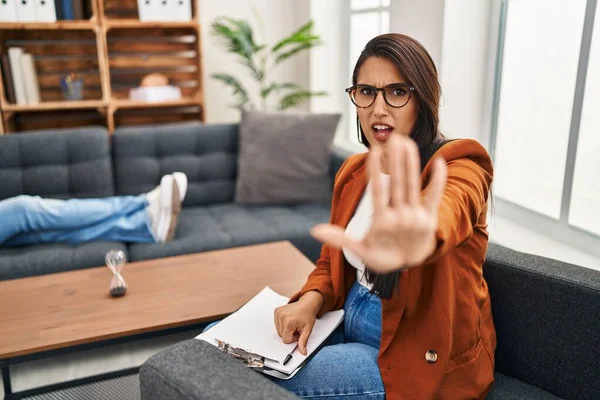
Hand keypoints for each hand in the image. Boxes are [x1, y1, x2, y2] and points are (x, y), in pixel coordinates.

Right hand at [274, 291, 322, 354]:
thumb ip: (303, 341)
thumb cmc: (308, 315)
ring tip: (293, 323)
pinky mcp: (276, 311)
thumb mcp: (308, 329)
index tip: (299, 331)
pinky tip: (289, 319)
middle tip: (297, 327)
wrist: (307, 303)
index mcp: (289, 322)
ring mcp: (278, 313)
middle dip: (290, 334)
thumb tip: (303, 352)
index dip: (294, 338)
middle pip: (282, 335)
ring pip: (279, 331)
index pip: (286, 340)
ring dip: (286, 329)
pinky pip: (277, 324)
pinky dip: (283, 324)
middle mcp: (281, 317)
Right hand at [310, 135, 447, 272]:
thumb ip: (339, 238)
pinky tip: (440, 162)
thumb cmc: (380, 256)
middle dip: (396, 159)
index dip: (376, 171)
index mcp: (382, 223)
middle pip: (398, 184)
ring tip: (407, 142)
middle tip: (393, 137)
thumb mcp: (359, 250)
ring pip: (413, 186)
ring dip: (410, 162)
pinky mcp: (430, 218)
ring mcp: (416, 217)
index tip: (375, 151)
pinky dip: (438, 180)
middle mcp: (400, 218)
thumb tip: (315, 231)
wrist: (408, 266)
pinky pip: (435, 196)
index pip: (378, 192)